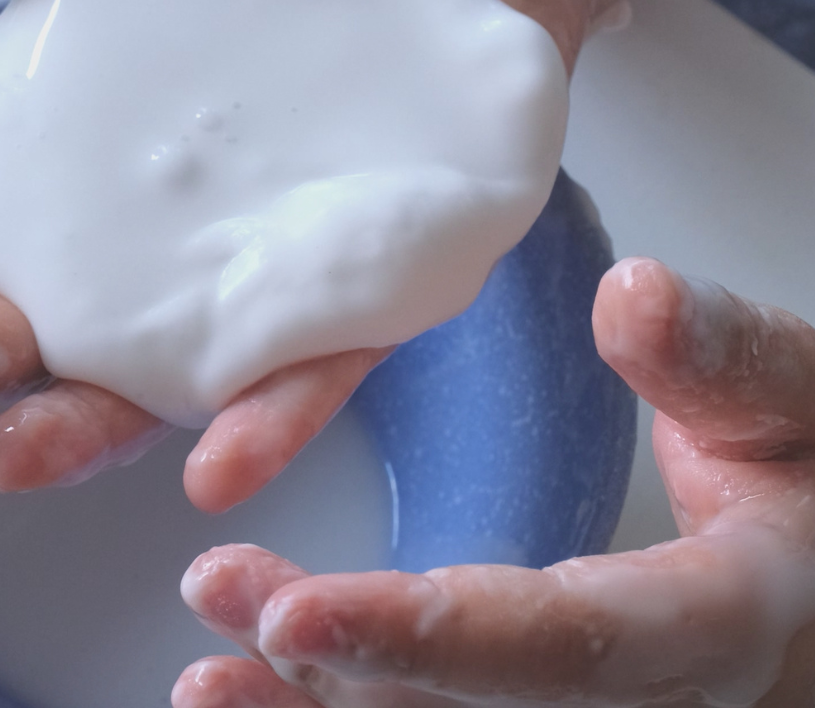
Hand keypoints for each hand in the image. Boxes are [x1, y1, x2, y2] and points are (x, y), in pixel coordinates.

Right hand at [0, 0, 587, 508]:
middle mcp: (164, 229)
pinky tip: (216, 468)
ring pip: (159, 376)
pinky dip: (266, 422)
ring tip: (15, 454)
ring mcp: (262, 267)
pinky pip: (313, 370)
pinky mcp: (369, 285)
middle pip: (49, 320)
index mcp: (90, 146)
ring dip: (86, 424)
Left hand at [174, 258, 814, 705]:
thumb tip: (634, 297)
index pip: (568, 647)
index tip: (294, 613)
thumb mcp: (800, 402)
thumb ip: (724, 357)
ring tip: (209, 674)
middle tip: (222, 599)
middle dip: (341, 669)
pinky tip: (274, 687)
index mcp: (722, 625)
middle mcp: (656, 706)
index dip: (430, 639)